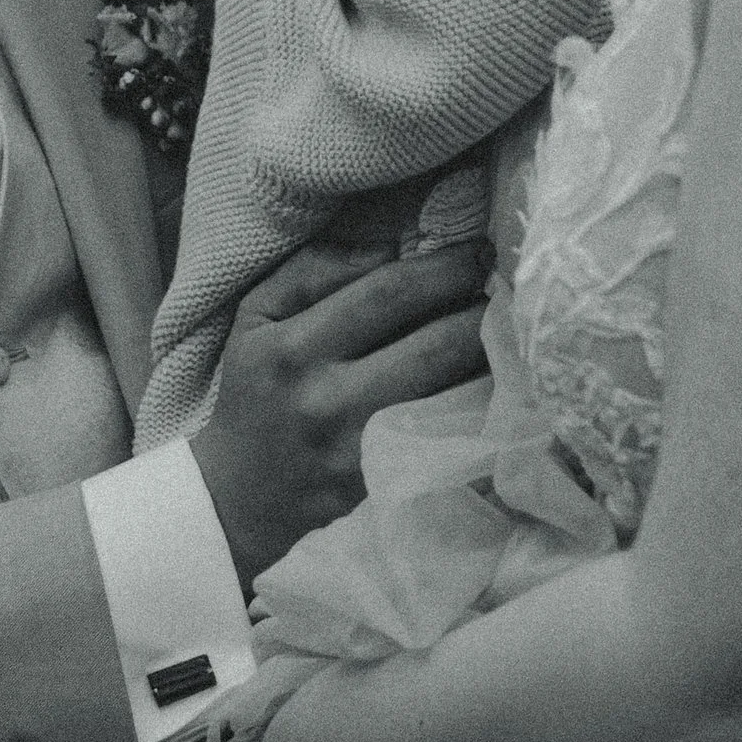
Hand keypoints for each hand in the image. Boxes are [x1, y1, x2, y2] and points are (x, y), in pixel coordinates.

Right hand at [190, 234, 488, 592]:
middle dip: (480, 312)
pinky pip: (446, 434)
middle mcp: (326, 401)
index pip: (386, 295)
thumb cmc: (256, 389)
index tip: (477, 252)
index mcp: (291, 348)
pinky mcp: (382, 484)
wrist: (239, 494)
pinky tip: (488, 379)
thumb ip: (314, 270)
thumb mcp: (258, 316)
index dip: (443, 269)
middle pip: (433, 347)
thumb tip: (390, 248)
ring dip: (488, 358)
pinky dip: (474, 403)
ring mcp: (359, 450)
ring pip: (451, 395)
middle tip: (502, 290)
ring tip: (502, 329)